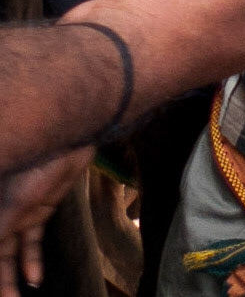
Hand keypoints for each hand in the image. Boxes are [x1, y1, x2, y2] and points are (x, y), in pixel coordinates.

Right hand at [0, 147, 93, 296]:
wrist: (67, 135)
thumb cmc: (31, 162)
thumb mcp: (8, 207)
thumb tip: (1, 244)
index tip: (0, 289)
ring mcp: (16, 210)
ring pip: (7, 251)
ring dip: (8, 278)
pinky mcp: (39, 208)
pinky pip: (30, 240)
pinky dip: (31, 260)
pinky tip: (34, 280)